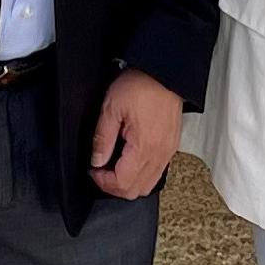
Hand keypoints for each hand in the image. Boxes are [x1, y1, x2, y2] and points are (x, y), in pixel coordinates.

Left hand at [90, 67, 183, 198]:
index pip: (123, 184)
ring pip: (148, 185)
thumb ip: (102, 138)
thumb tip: (97, 161)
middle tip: (101, 171)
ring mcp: (168, 152)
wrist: (165, 73)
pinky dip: (141, 174)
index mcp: (144, 147)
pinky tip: (130, 161)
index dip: (103, 182)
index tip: (93, 170)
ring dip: (128, 182)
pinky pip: (157, 173)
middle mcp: (159, 154)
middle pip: (136, 191)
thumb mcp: (111, 108)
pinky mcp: (171, 147)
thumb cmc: (141, 85)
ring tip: (114, 167)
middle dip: (114, 186)